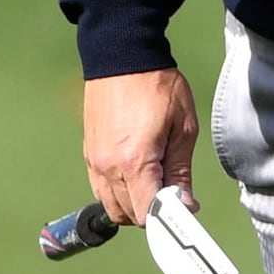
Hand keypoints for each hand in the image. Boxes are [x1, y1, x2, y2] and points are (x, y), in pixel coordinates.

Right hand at [81, 68, 197, 229]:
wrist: (122, 55)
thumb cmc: (157, 86)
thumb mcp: (182, 128)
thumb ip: (181, 173)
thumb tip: (185, 206)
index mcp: (134, 162)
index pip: (148, 214)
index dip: (169, 218)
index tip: (184, 211)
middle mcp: (108, 167)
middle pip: (130, 215)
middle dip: (154, 210)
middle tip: (173, 187)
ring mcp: (94, 161)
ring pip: (113, 207)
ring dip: (135, 204)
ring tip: (155, 177)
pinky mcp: (89, 154)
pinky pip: (102, 188)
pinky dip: (119, 191)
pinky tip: (137, 171)